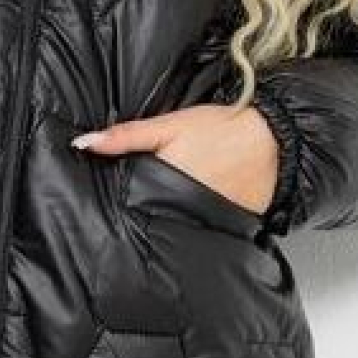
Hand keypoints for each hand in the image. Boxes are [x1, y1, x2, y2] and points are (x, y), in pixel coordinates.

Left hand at [68, 100, 277, 214]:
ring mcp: (204, 221)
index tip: (111, 206)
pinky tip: (195, 215)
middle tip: (140, 206)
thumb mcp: (169, 125)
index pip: (129, 203)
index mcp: (164, 182)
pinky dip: (196, 225)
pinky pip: (203, 231)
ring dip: (168, 223)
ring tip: (168, 213)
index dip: (120, 205)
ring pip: (175, 228)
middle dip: (142, 216)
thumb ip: (125, 137)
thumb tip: (83, 143)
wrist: (274, 139)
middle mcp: (182, 208)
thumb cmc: (221, 128)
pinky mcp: (225, 227)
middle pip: (150, 219)